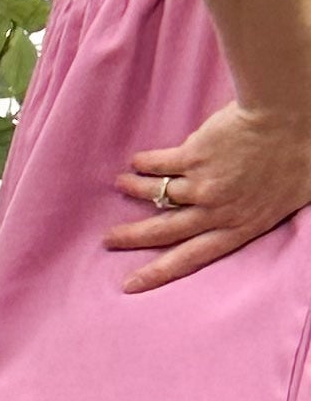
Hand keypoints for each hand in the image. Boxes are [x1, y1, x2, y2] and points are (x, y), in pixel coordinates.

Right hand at [108, 100, 310, 288]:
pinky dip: (144, 164)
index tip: (134, 283)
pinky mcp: (193, 156)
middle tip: (109, 240)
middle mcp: (218, 211)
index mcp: (243, 225)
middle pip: (166, 232)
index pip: (195, 257)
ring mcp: (203, 184)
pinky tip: (136, 162)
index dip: (161, 271)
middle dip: (133, 238)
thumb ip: (263, 210)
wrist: (292, 117)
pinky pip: (159, 164)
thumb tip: (247, 214)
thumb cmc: (303, 154)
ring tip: (121, 186)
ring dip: (136, 191)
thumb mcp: (292, 197)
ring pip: (158, 194)